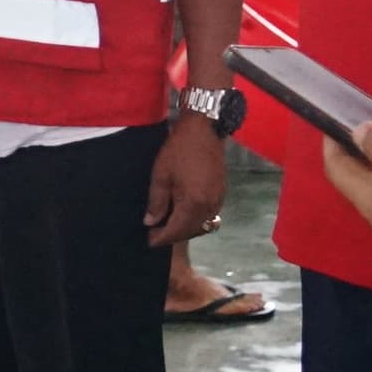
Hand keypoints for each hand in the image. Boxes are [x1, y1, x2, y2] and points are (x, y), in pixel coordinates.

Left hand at [146, 114, 228, 245]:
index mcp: (193, 203)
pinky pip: (209, 214)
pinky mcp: (222, 192)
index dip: (162, 238)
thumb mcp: (161, 175)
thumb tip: (151, 222)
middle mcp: (209, 206)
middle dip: (174, 235)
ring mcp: (218, 199)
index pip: (177, 231)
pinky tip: (184, 212)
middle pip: (191, 231)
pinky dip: (196, 218)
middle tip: (156, 233)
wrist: (204, 129)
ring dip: (186, 228)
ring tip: (168, 224)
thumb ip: (156, 202)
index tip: (150, 242)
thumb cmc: (179, 150)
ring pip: (203, 224)